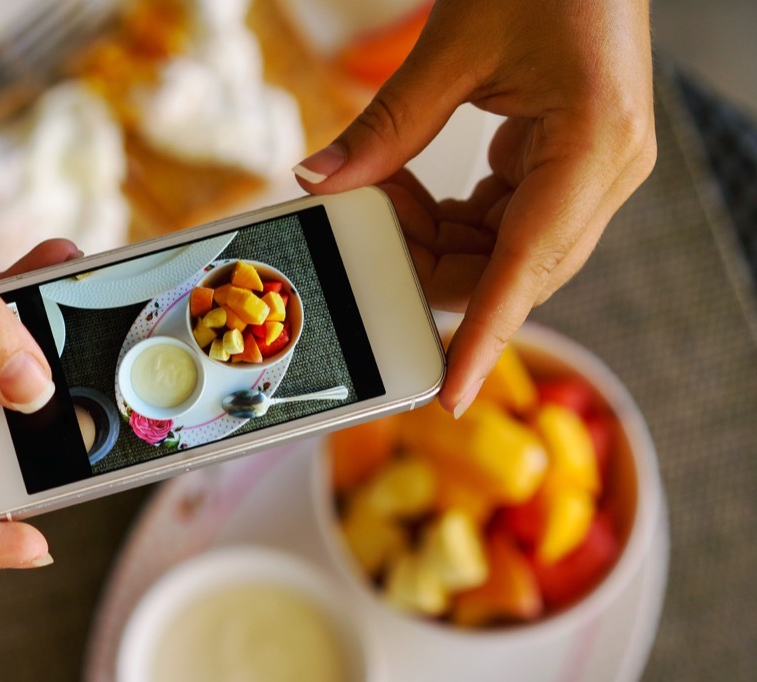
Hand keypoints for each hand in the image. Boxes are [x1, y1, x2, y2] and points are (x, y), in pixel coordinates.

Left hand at [294, 0, 655, 415]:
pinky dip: (451, 218)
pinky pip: (502, 222)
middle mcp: (603, 175)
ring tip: (384, 190)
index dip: (483, 336)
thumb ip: (386, 127)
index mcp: (593, 148)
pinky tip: (410, 185)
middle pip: (507, 269)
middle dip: (427, 265)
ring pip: (501, 254)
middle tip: (365, 227)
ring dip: (434, 239)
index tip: (450, 391)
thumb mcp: (453, 47)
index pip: (526, 267)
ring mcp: (590, 175)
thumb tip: (321, 181)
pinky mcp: (569, 168)